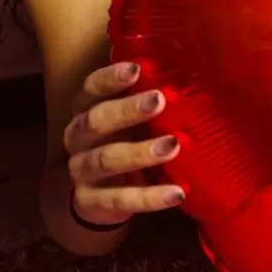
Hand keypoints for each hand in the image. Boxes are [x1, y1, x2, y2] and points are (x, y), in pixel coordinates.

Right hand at [63, 61, 185, 226]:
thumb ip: (150, 99)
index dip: (111, 78)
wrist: (100, 196)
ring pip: (106, 160)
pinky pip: (120, 199)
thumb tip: (193, 72)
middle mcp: (78, 136)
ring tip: (173, 146)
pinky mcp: (90, 202)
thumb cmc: (125, 140)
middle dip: (127, 110)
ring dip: (139, 153)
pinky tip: (176, 193)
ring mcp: (81, 170)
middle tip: (159, 100)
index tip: (136, 69)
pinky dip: (150, 198)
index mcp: (87, 108)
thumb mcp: (132, 118)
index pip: (92, 88)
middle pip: (96, 120)